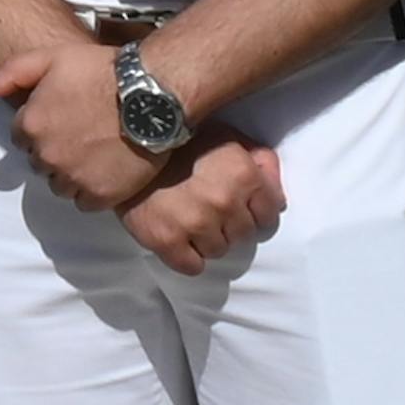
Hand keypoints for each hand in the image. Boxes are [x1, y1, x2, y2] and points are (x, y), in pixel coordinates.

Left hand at [0, 37, 167, 209]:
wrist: (153, 94)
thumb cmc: (104, 70)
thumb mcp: (54, 57)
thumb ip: (13, 72)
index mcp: (31, 124)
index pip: (21, 137)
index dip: (41, 126)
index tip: (62, 117)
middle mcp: (46, 155)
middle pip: (40, 162)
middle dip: (55, 150)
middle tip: (82, 133)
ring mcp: (73, 178)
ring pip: (60, 185)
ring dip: (72, 173)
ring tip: (97, 152)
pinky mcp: (99, 195)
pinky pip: (86, 202)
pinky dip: (94, 190)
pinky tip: (109, 169)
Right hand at [126, 132, 289, 273]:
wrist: (128, 145)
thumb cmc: (183, 140)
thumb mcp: (228, 138)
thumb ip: (260, 160)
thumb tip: (276, 193)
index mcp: (243, 174)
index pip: (269, 215)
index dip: (254, 211)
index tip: (238, 206)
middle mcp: (224, 201)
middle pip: (243, 236)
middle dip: (230, 225)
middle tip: (208, 209)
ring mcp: (195, 223)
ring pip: (218, 251)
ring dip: (207, 240)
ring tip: (189, 219)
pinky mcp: (167, 241)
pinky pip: (192, 267)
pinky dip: (186, 257)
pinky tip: (177, 236)